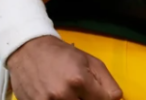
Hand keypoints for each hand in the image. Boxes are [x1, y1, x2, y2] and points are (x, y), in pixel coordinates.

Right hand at [7, 36, 122, 99]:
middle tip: (83, 93)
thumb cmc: (62, 54)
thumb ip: (107, 81)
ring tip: (71, 94)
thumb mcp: (90, 61)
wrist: (28, 50)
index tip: (98, 95)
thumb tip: (117, 99)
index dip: (104, 99)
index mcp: (79, 80)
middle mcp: (62, 95)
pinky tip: (57, 96)